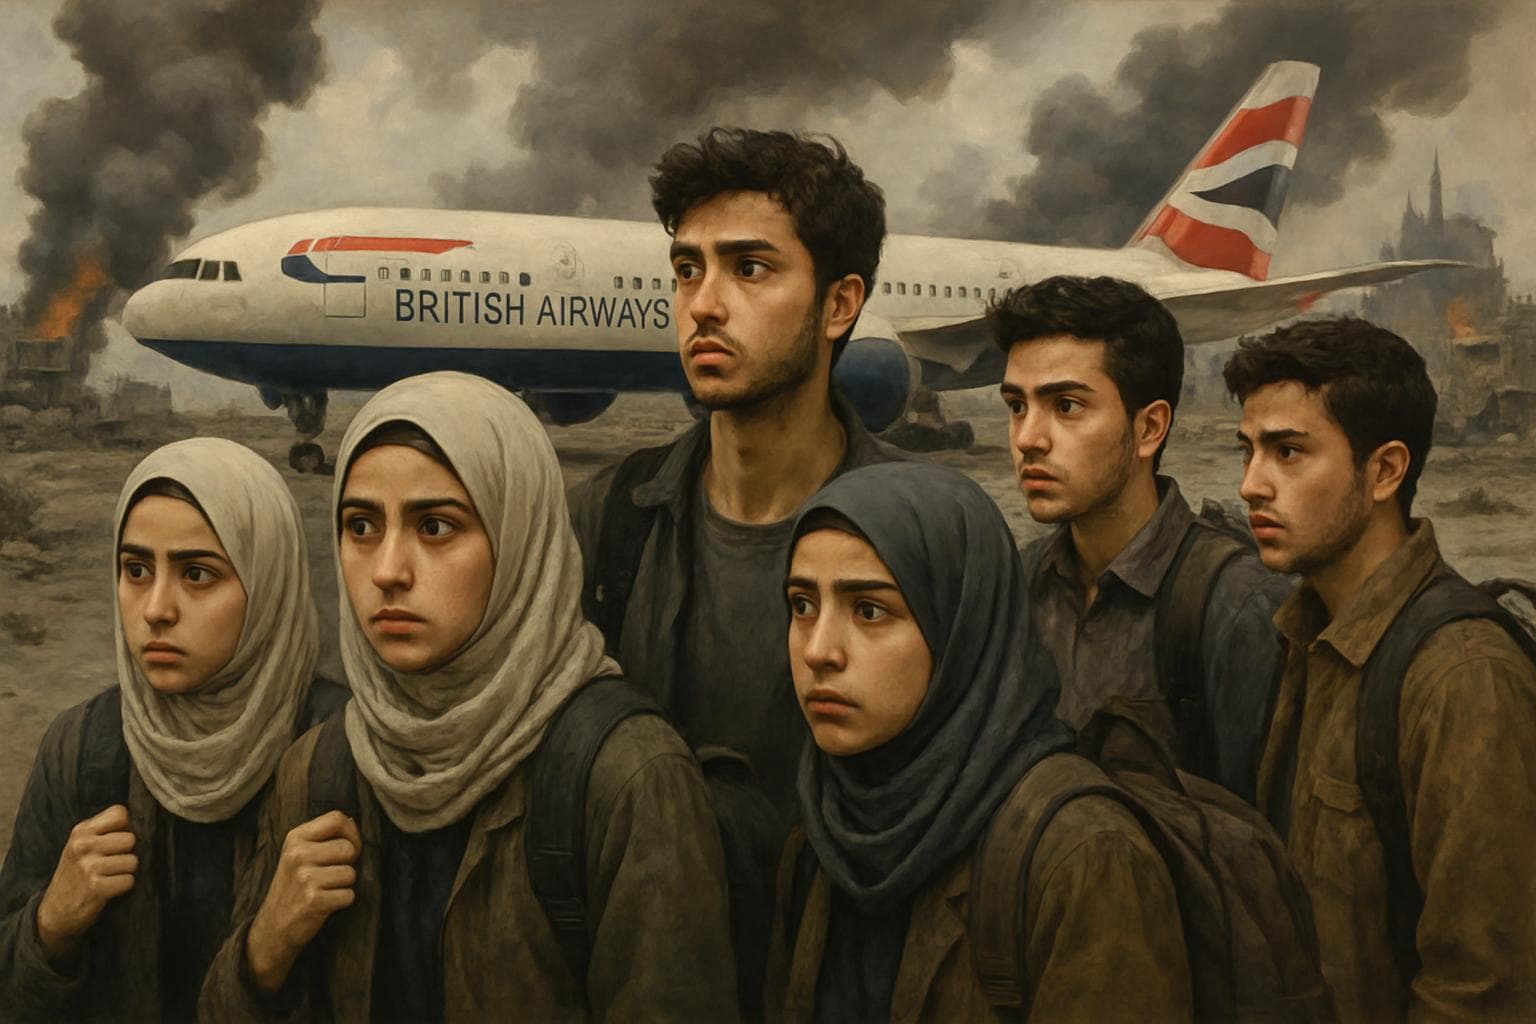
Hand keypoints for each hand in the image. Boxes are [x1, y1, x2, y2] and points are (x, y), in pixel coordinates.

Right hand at [35, 805, 136, 963]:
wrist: (54, 911)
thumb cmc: (76, 873)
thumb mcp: (82, 845)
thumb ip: (105, 829)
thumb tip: (140, 821)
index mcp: (81, 830)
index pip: (120, 813)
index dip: (125, 827)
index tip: (115, 841)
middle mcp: (83, 845)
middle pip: (131, 839)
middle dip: (127, 852)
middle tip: (113, 863)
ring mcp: (88, 866)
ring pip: (133, 861)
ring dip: (126, 872)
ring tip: (110, 876)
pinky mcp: (96, 887)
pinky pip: (129, 880)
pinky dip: (124, 887)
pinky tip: (109, 889)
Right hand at [245, 811, 359, 993]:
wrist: (273, 928)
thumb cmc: (292, 888)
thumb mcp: (298, 854)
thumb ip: (322, 837)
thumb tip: (352, 821)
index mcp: (295, 838)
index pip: (337, 819)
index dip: (351, 833)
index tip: (348, 849)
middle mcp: (298, 854)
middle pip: (348, 848)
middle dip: (348, 864)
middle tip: (331, 876)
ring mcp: (304, 877)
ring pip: (351, 873)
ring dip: (344, 885)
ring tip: (325, 891)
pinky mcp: (313, 900)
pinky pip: (349, 895)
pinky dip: (342, 902)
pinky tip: (325, 904)